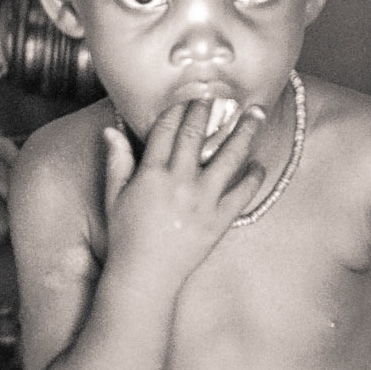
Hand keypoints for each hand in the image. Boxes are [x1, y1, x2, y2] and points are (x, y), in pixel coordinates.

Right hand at [104, 98, 266, 290]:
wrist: (145, 277)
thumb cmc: (125, 238)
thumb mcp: (114, 197)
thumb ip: (117, 162)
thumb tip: (111, 130)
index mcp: (152, 174)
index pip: (167, 129)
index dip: (178, 107)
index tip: (189, 92)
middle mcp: (180, 182)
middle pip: (198, 134)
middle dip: (209, 109)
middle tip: (221, 92)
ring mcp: (203, 201)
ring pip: (229, 156)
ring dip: (244, 132)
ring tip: (256, 113)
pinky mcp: (220, 220)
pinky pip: (243, 192)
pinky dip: (254, 176)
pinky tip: (259, 164)